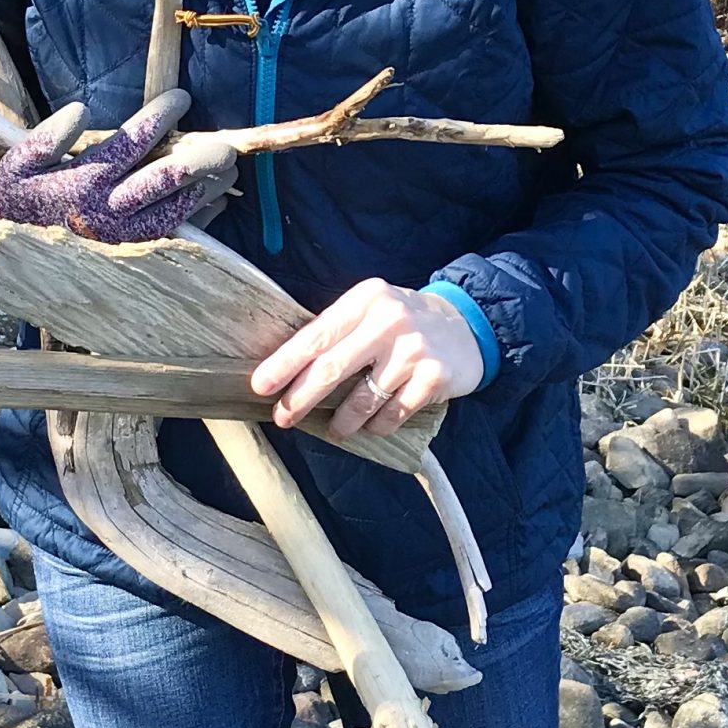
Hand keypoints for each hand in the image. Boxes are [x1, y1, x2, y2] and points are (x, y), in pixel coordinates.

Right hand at [0, 92, 231, 256]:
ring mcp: (122, 237)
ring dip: (206, 189)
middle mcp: (108, 210)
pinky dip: (197, 219)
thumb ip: (46, 137)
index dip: (159, 118)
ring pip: (174, 211)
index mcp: (83, 182)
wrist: (9, 251)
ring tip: (230, 169)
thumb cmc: (18, 198)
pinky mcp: (130, 254)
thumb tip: (80, 111)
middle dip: (198, 161)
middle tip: (227, 146)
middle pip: (163, 182)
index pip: (131, 144)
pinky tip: (216, 200)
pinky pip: (172, 237)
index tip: (182, 98)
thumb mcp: (17, 163)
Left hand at [249, 278, 485, 438]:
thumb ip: (338, 331)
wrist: (467, 326)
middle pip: (332, 368)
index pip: (316, 335)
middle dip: (301, 398)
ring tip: (336, 429)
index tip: (260, 385)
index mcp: (366, 298)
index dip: (285, 363)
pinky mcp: (434, 377)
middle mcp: (389, 320)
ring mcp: (414, 349)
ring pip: (362, 399)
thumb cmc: (403, 322)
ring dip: (342, 421)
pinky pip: (392, 413)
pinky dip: (377, 425)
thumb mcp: (371, 310)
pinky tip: (373, 424)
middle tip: (283, 417)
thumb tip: (286, 369)